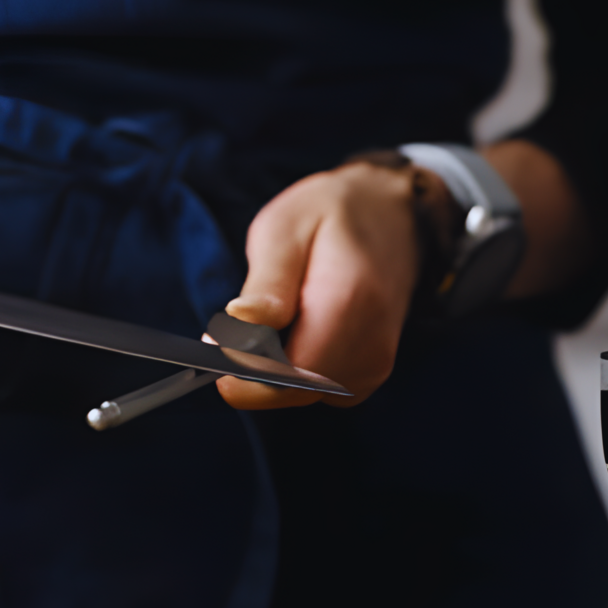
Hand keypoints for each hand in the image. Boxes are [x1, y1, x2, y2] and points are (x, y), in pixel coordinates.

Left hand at [216, 160, 419, 409]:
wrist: (392, 212)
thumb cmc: (332, 214)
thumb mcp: (285, 230)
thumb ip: (266, 284)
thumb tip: (238, 326)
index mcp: (349, 306)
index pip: (287, 376)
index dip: (242, 370)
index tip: (214, 342)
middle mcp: (371, 346)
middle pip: (292, 392)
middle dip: (251, 368)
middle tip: (235, 323)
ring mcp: (376, 364)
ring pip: (300, 395)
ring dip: (272, 368)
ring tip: (273, 315)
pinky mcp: (370, 371)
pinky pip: (316, 390)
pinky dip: (294, 368)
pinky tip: (294, 330)